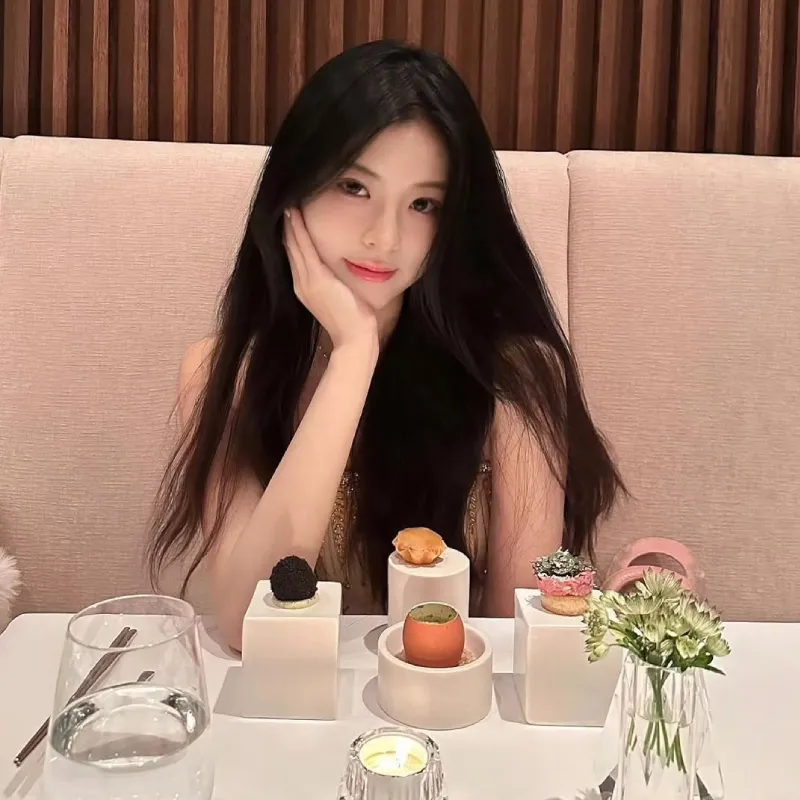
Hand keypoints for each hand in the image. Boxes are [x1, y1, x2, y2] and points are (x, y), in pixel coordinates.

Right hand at [284, 208, 377, 350]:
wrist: (354, 339)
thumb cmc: (353, 321)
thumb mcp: (341, 296)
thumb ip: (336, 282)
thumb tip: (341, 271)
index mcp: (305, 288)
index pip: (295, 255)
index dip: (291, 235)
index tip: (291, 215)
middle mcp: (300, 284)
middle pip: (289, 248)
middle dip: (286, 226)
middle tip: (284, 202)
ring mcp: (306, 281)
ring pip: (293, 244)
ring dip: (290, 223)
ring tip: (287, 203)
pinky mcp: (316, 279)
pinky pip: (304, 248)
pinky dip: (299, 229)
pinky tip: (296, 213)